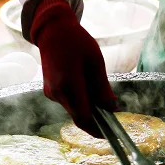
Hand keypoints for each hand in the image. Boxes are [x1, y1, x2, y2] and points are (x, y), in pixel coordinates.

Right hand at [30, 0, 117, 137]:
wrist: (52, 30)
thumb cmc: (76, 42)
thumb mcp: (96, 63)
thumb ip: (103, 88)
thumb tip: (113, 109)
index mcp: (68, 85)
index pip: (83, 117)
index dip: (97, 129)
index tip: (110, 134)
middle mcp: (57, 93)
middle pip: (78, 117)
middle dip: (96, 121)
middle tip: (113, 119)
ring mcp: (51, 93)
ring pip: (74, 110)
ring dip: (89, 110)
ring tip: (103, 100)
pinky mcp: (51, 91)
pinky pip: (69, 103)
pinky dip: (82, 102)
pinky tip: (90, 91)